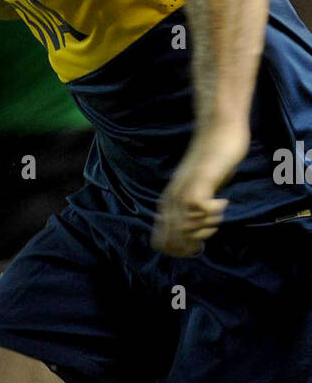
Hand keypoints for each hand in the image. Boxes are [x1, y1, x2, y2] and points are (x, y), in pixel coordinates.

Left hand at [152, 126, 248, 256]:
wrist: (218, 132)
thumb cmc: (212, 162)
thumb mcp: (197, 191)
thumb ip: (191, 210)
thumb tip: (193, 234)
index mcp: (167, 203)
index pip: (160, 240)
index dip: (178, 250)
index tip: (196, 247)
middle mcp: (171, 200)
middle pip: (173, 238)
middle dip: (193, 243)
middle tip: (210, 229)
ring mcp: (183, 193)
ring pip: (189, 228)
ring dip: (208, 226)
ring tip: (217, 211)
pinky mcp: (199, 185)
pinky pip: (203, 212)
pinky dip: (216, 212)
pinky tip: (222, 200)